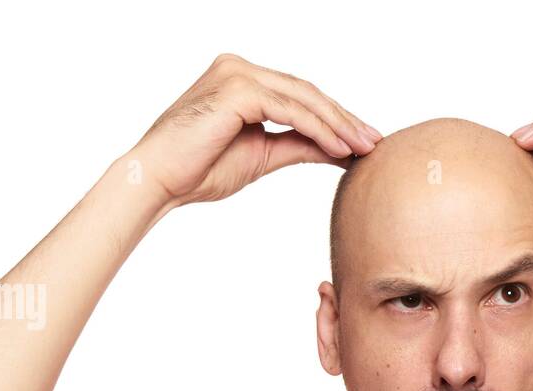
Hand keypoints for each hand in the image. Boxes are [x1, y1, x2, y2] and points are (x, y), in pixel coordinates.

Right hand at [130, 53, 381, 206]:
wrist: (158, 181)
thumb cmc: (199, 171)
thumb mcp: (262, 155)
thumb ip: (298, 146)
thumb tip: (338, 149)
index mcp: (242, 79)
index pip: (299, 96)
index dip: (335, 118)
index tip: (363, 142)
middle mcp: (239, 68)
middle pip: (306, 93)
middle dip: (344, 119)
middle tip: (374, 143)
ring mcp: (237, 74)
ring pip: (303, 99)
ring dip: (338, 125)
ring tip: (363, 149)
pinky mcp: (237, 89)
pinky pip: (290, 110)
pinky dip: (318, 129)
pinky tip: (340, 149)